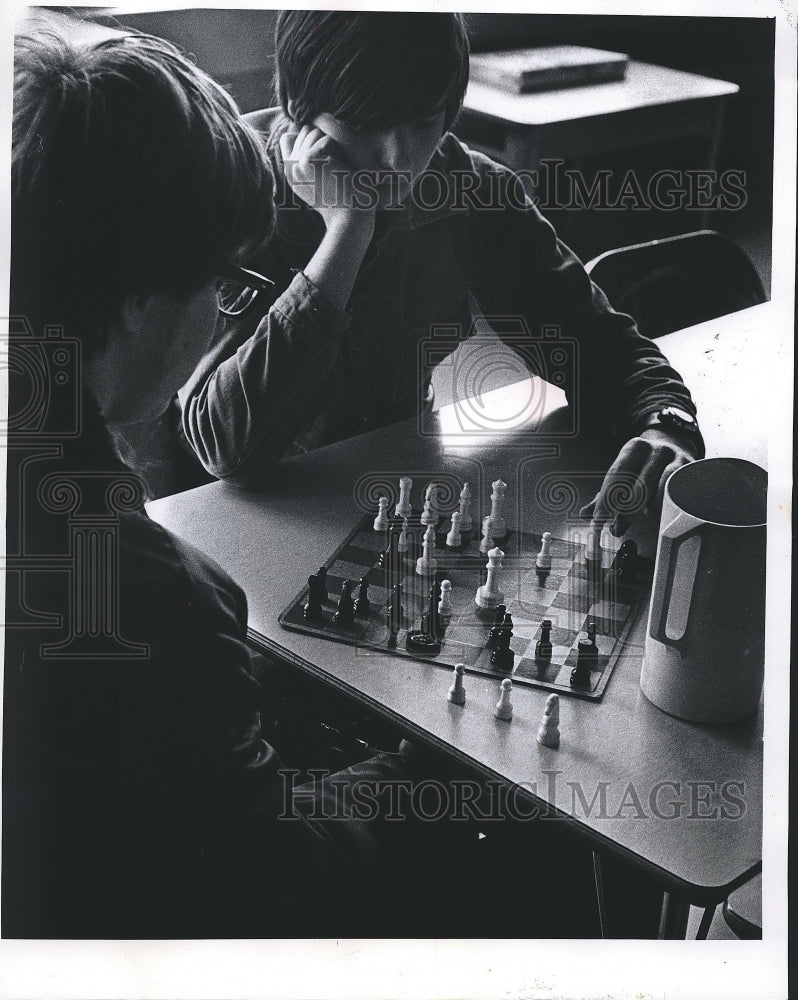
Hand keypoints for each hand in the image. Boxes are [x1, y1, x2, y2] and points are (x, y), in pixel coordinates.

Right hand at [279, 125, 374, 239]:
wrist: (350, 217)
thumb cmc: (343, 200)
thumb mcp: (320, 181)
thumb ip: (307, 160)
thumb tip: (300, 131)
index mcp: (291, 174)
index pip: (287, 138)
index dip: (306, 138)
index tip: (324, 156)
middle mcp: (290, 168)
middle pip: (304, 131)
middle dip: (324, 141)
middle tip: (335, 168)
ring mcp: (297, 163)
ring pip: (314, 132)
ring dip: (332, 145)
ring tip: (337, 169)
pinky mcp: (308, 159)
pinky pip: (326, 139)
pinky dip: (339, 151)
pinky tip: (340, 169)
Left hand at [579, 428, 695, 534]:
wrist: (676, 446)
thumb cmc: (645, 466)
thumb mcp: (625, 473)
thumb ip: (605, 494)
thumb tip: (585, 514)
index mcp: (634, 448)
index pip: (617, 475)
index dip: (606, 499)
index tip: (598, 519)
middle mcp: (656, 450)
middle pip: (639, 487)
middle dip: (626, 512)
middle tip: (616, 529)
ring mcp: (677, 460)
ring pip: (662, 492)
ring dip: (650, 511)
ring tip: (643, 521)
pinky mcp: (693, 471)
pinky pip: (679, 494)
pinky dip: (669, 507)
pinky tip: (663, 514)